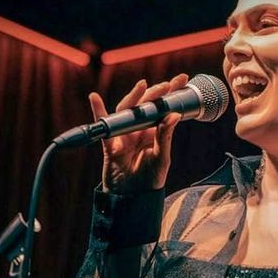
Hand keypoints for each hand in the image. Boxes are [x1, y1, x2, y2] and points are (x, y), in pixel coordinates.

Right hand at [89, 73, 188, 193]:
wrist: (132, 199)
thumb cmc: (149, 179)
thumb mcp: (161, 158)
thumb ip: (165, 136)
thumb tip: (174, 115)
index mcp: (153, 132)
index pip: (162, 109)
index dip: (171, 94)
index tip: (182, 79)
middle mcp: (138, 130)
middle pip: (145, 106)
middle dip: (156, 92)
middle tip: (168, 84)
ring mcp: (123, 135)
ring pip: (127, 111)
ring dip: (133, 97)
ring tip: (143, 85)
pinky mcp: (110, 143)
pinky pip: (103, 126)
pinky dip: (98, 112)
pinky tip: (95, 99)